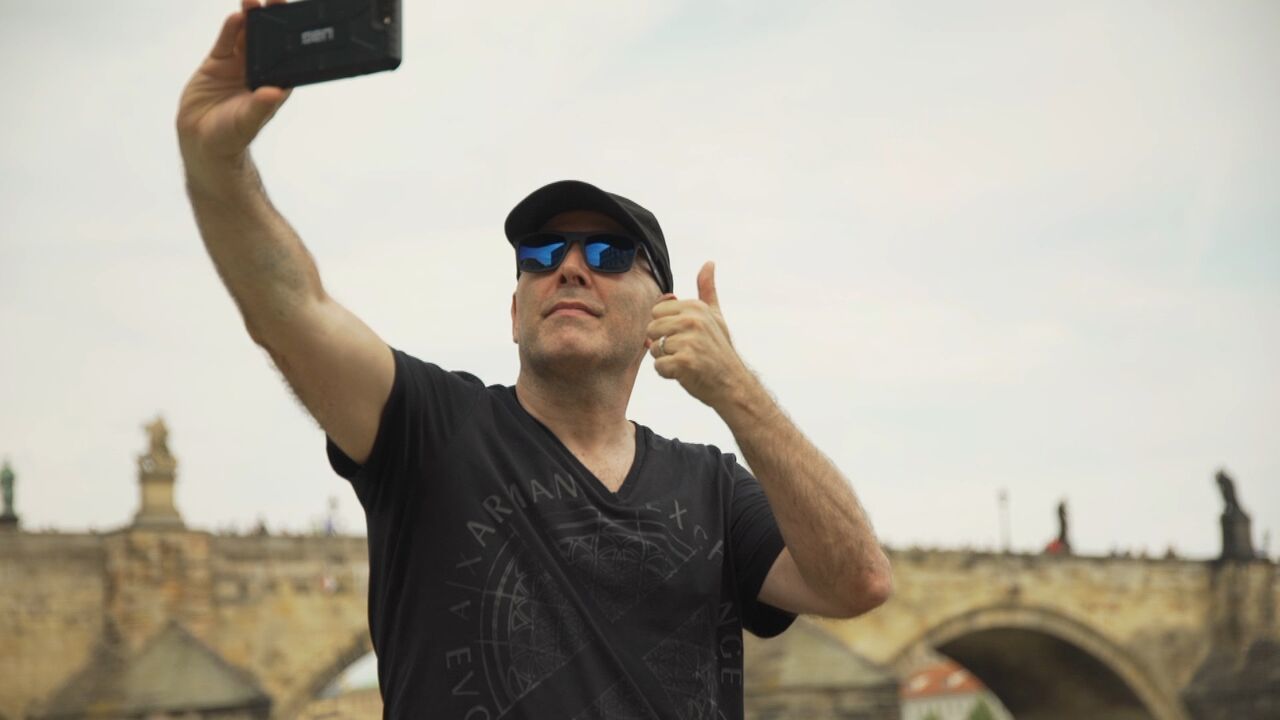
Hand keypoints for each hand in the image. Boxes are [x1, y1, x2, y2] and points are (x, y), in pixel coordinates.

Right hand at [176, 1, 291, 167]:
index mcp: (274, 86)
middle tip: (278, 1)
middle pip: (269, 43)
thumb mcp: (247, 122)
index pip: (288, 59)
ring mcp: (238, 66)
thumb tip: (274, 92)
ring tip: (254, 2)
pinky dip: (230, 30)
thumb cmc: (231, 137)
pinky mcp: (217, 63)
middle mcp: (258, 73)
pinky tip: (236, 16)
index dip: (292, 41)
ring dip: (251, 20)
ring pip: (247, 37)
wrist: (201, 141)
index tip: (298, 22)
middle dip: (273, 22)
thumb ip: (259, 106)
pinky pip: (225, 42)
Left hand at [646, 262, 755, 409]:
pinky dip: (668, 374)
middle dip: (662, 344)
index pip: (656, 312)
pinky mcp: (685, 361)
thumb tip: (709, 263)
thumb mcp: (716, 316)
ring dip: (666, 360)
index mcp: (696, 307)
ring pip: (654, 349)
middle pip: (651, 330)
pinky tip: (685, 374)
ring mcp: (689, 341)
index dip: (666, 328)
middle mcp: (693, 320)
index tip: (685, 336)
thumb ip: (708, 290)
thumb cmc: (720, 351)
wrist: (733, 384)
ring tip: (686, 362)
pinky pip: (658, 367)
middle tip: (685, 352)